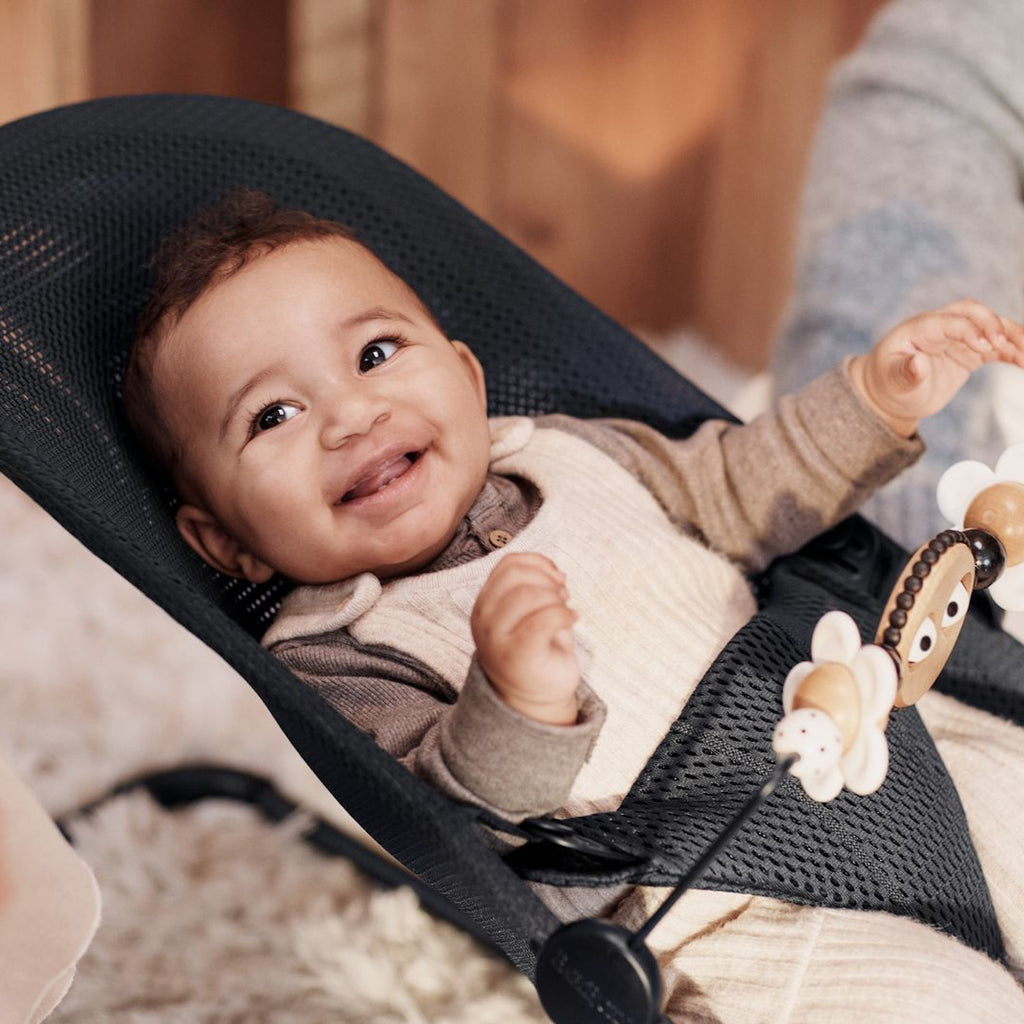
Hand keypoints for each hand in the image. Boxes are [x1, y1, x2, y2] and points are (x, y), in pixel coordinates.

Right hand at [470, 552, 580, 724]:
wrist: (536, 696)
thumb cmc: (538, 648)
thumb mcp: (531, 610)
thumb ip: (533, 585)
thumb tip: (554, 571)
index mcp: (485, 603)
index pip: (508, 564)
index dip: (539, 563)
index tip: (558, 578)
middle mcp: (483, 618)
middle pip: (515, 575)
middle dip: (547, 581)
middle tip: (563, 596)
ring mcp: (495, 638)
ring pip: (526, 595)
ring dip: (556, 597)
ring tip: (566, 610)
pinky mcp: (516, 655)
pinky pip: (541, 620)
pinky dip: (564, 614)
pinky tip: (572, 619)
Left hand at [850, 300, 1023, 436]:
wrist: (891, 393)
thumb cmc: (888, 384)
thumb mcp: (893, 381)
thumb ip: (906, 372)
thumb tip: (918, 363)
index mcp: (918, 329)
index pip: (948, 321)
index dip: (968, 330)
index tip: (984, 347)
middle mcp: (940, 327)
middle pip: (972, 312)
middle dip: (992, 323)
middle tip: (1006, 344)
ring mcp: (957, 338)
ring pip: (989, 327)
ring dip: (1011, 337)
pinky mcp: (970, 352)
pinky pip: (996, 347)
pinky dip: (1013, 352)